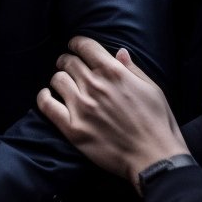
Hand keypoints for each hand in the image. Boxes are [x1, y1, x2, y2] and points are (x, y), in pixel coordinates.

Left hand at [37, 36, 184, 188]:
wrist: (154, 158)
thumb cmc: (158, 122)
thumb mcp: (152, 88)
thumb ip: (132, 69)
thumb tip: (119, 52)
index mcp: (114, 72)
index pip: (85, 46)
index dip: (77, 43)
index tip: (75, 46)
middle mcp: (94, 85)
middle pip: (68, 62)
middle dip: (67, 60)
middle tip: (69, 66)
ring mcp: (81, 107)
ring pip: (57, 80)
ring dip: (59, 78)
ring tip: (63, 83)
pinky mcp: (73, 128)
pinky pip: (47, 106)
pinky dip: (44, 97)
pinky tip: (47, 96)